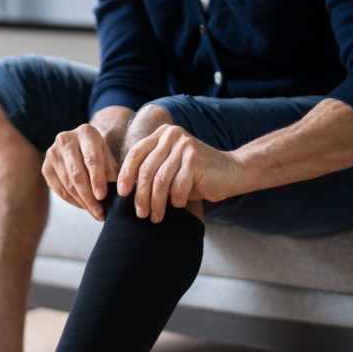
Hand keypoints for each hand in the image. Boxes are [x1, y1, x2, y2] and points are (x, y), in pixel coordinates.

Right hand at [41, 124, 119, 221]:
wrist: (78, 147)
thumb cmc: (98, 154)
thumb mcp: (109, 157)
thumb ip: (113, 173)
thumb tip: (122, 194)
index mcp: (86, 133)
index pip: (92, 159)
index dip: (97, 179)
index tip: (103, 197)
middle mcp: (66, 139)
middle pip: (77, 174)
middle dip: (89, 197)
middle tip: (100, 213)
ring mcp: (52, 153)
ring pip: (67, 184)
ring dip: (82, 202)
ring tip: (95, 213)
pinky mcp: (45, 167)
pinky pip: (58, 190)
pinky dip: (73, 201)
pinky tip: (84, 206)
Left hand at [117, 124, 247, 222]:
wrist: (231, 172)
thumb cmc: (195, 175)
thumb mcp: (169, 168)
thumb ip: (151, 171)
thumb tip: (125, 190)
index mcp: (161, 134)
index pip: (135, 153)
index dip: (126, 175)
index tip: (122, 194)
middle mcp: (171, 135)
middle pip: (146, 170)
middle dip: (140, 196)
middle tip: (140, 213)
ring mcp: (183, 145)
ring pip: (160, 181)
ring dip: (156, 203)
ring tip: (155, 217)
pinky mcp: (194, 159)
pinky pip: (177, 187)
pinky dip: (176, 200)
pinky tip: (179, 204)